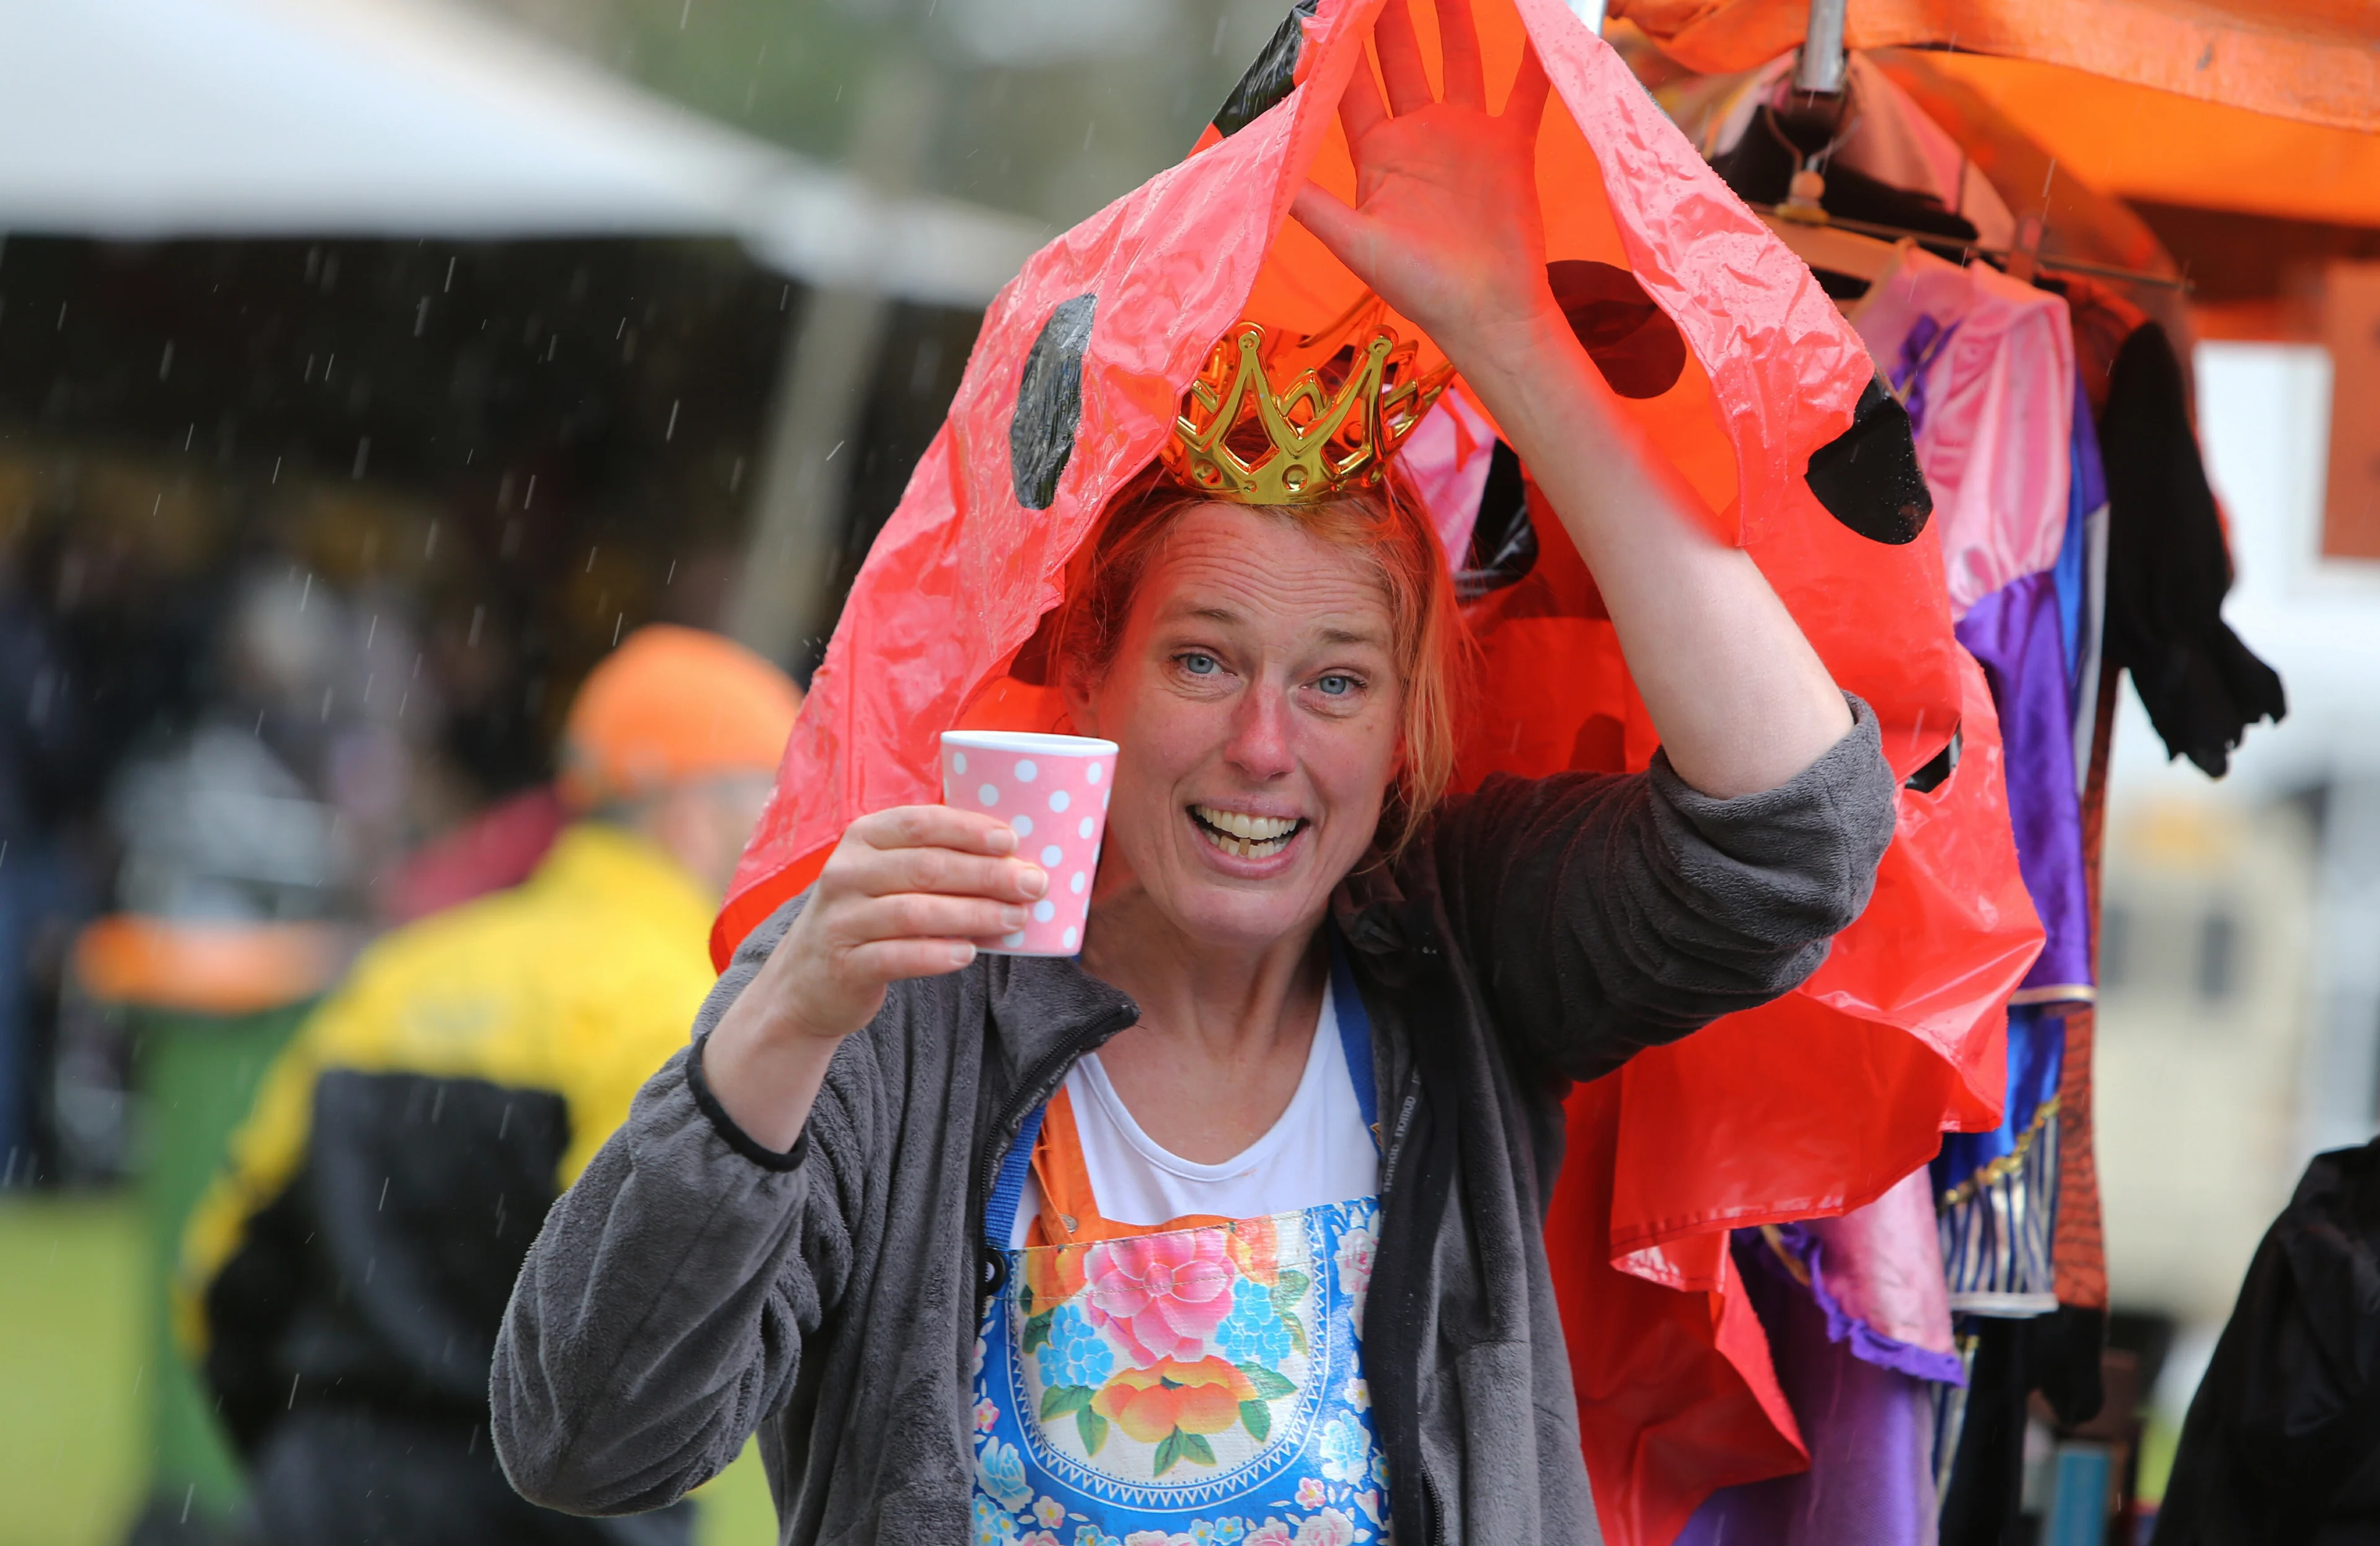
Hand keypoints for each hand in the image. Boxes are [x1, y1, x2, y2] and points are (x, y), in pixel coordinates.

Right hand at [754, 806, 1047, 1044]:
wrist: (809, 980)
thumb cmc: (871, 915)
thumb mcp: (889, 874)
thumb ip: (935, 858)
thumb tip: (1016, 858)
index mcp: (864, 837)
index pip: (920, 822)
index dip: (969, 829)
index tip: (1013, 842)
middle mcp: (846, 872)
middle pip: (926, 867)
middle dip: (986, 874)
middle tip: (1033, 885)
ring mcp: (841, 919)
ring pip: (914, 911)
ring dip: (972, 914)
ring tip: (1015, 920)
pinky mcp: (844, 964)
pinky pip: (897, 956)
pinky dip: (936, 954)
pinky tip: (969, 953)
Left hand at [1290, 0, 1555, 369]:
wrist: (1486, 314)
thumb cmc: (1418, 287)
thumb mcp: (1353, 242)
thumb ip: (1310, 200)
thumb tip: (1257, 169)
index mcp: (1376, 152)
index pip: (1351, 83)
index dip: (1342, 42)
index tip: (1338, 5)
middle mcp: (1418, 135)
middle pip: (1400, 59)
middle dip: (1391, 15)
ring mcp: (1465, 137)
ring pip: (1459, 61)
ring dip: (1454, 20)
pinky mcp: (1510, 146)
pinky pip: (1526, 92)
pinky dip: (1534, 60)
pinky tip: (1539, 24)